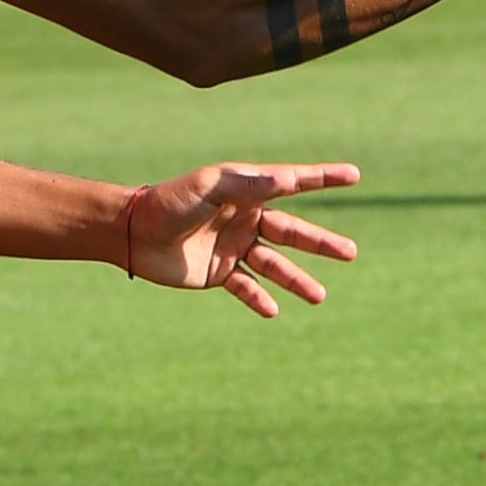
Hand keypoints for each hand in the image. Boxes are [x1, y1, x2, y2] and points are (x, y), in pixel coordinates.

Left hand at [124, 162, 362, 316]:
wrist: (131, 233)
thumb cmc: (169, 202)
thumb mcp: (209, 187)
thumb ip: (248, 184)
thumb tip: (289, 179)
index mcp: (246, 191)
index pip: (293, 183)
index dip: (323, 178)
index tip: (354, 175)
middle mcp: (244, 219)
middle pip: (292, 231)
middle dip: (320, 243)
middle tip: (351, 253)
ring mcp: (233, 247)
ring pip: (274, 264)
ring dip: (297, 280)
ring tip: (320, 296)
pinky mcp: (218, 273)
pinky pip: (246, 287)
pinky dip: (259, 299)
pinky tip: (274, 310)